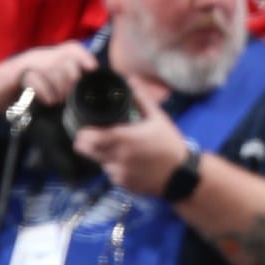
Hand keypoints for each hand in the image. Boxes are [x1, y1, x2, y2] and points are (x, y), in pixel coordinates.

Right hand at [0, 40, 93, 114]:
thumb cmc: (20, 91)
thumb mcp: (46, 88)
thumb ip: (62, 86)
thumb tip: (82, 93)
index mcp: (49, 58)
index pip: (71, 47)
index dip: (84, 56)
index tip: (93, 69)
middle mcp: (39, 56)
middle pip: (64, 58)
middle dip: (71, 78)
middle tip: (68, 96)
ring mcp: (25, 63)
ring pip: (51, 67)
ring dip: (57, 87)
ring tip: (56, 100)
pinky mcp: (12, 74)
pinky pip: (33, 78)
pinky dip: (44, 91)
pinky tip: (46, 101)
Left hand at [72, 72, 191, 197]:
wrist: (181, 175)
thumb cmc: (170, 144)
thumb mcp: (158, 118)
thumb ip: (141, 98)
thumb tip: (130, 80)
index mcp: (124, 139)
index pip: (90, 138)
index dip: (83, 134)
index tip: (83, 129)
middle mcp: (118, 157)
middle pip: (88, 152)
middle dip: (87, 144)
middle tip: (93, 137)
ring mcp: (120, 173)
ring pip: (99, 163)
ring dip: (102, 156)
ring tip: (117, 149)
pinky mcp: (123, 184)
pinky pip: (111, 174)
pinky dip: (114, 168)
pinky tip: (128, 162)